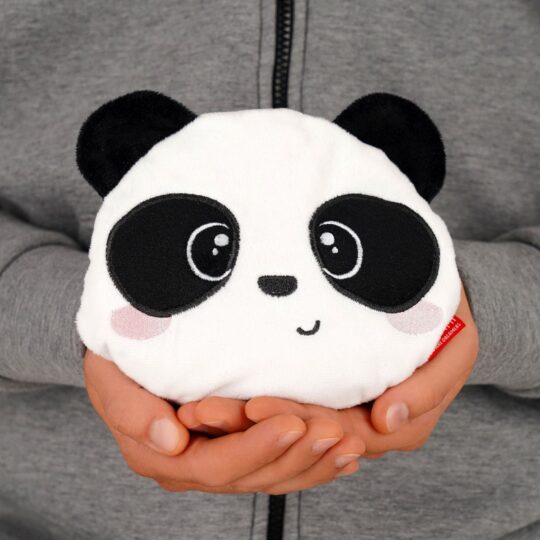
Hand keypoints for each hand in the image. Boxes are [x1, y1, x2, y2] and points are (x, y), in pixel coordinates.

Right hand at [84, 350, 363, 493]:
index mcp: (164, 457)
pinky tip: (341, 457)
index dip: (257, 449)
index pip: (217, 465)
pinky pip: (279, 466)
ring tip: (348, 445)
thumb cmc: (121, 365)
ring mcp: (220, 460)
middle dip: (298, 456)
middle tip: (335, 433)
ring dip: (313, 462)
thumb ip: (132, 412)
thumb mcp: (111, 380)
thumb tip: (170, 440)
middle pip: (253, 475)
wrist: (129, 360)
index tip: (292, 423)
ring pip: (272, 475)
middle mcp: (195, 466)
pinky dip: (313, 463)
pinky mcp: (240, 450)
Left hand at [187, 286, 478, 457]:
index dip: (290, 422)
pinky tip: (218, 395)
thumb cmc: (447, 330)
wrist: (440, 309)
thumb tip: (386, 420)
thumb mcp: (451, 358)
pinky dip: (254, 398)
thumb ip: (423, 393)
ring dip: (242, 417)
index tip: (252, 407)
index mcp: (382, 423)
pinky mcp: (324, 384)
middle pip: (295, 427)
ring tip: (199, 408)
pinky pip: (288, 397)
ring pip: (284, 419)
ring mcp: (335, 403)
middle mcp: (352, 421)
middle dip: (249, 423)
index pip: (329, 429)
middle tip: (202, 410)